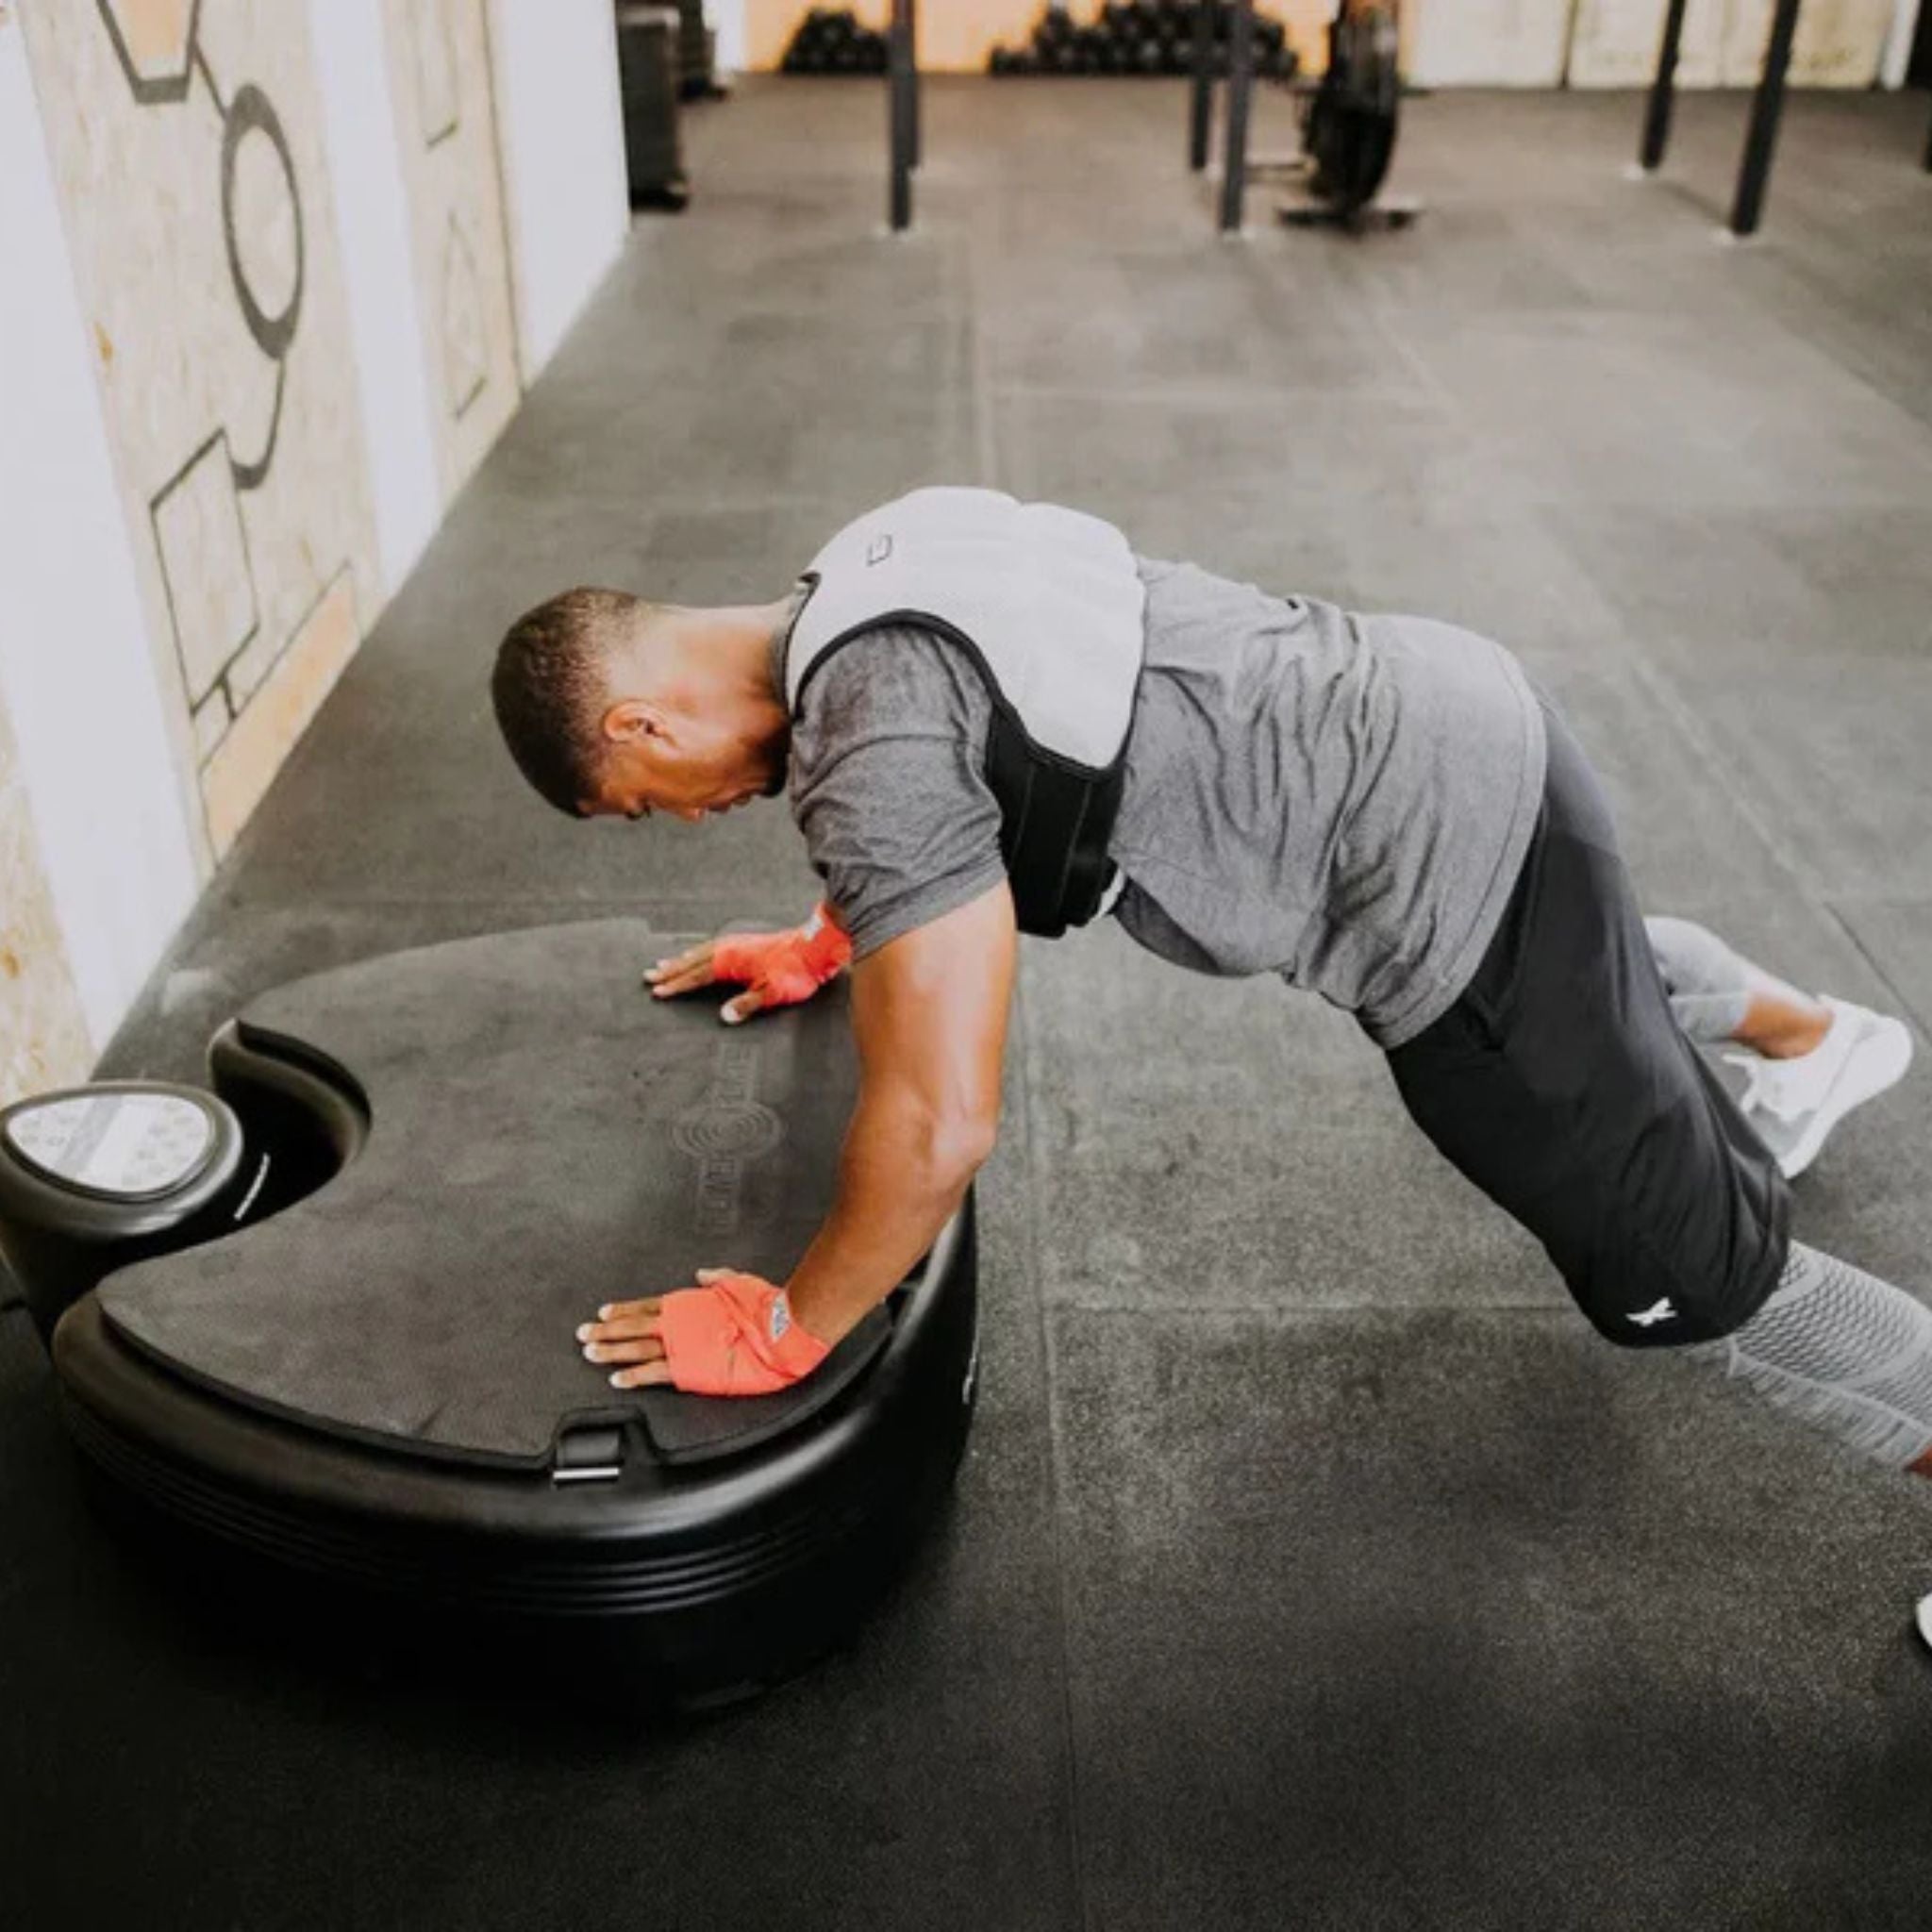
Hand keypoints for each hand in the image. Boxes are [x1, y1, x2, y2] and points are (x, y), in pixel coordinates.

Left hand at [577, 1268, 830, 1395]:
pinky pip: (651, 1373)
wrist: (775, 1329)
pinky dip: (632, 1376)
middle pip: (632, 1325)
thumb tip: (703, 1273)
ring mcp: (679, 1345)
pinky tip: (616, 1380)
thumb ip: (716, 1278)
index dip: (623, 1309)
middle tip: (583, 1334)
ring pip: (635, 1348)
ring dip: (610, 1351)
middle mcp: (677, 1321)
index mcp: (687, 1302)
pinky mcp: (686, 1369)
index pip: (646, 1305)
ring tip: (589, 1354)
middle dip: (604, 1330)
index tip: (604, 1313)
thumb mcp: (738, 1282)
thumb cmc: (763, 1306)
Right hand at [643, 903, 850, 1024]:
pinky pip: (710, 948)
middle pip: (691, 961)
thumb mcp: (772, 993)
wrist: (814, 948)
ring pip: (699, 953)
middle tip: (648, 976)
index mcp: (729, 961)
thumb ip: (746, 1005)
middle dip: (670, 970)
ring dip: (680, 960)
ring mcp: (735, 944)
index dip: (676, 985)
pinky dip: (697, 954)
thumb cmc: (795, 971)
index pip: (696, 976)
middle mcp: (728, 949)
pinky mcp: (743, 944)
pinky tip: (696, 956)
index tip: (657, 991)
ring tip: (663, 965)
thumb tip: (724, 1017)